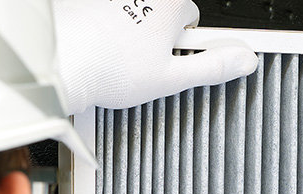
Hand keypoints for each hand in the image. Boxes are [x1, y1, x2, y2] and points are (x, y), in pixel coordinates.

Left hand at [53, 0, 257, 114]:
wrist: (58, 65)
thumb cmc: (108, 70)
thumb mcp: (172, 78)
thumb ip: (212, 67)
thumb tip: (245, 60)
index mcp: (169, 4)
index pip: (192, 18)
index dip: (181, 43)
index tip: (168, 59)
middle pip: (161, 12)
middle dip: (155, 34)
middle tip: (140, 62)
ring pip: (132, 12)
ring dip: (129, 29)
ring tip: (114, 56)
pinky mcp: (89, 2)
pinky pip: (106, 12)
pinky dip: (104, 25)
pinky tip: (97, 46)